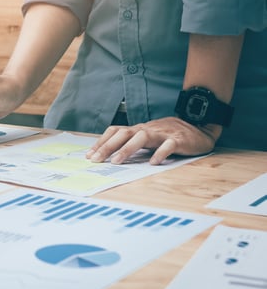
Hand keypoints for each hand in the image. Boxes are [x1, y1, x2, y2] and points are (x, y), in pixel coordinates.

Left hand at [86, 117, 220, 164]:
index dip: (101, 142)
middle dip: (107, 146)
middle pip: (123, 133)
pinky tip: (152, 163)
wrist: (199, 125)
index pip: (115, 131)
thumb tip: (111, 155)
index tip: (89, 155)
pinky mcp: (178, 139)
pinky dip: (160, 153)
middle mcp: (147, 129)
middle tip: (96, 160)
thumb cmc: (169, 134)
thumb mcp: (148, 136)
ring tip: (117, 161)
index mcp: (138, 129)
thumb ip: (133, 143)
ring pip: (142, 137)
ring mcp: (162, 133)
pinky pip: (168, 145)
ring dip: (127, 149)